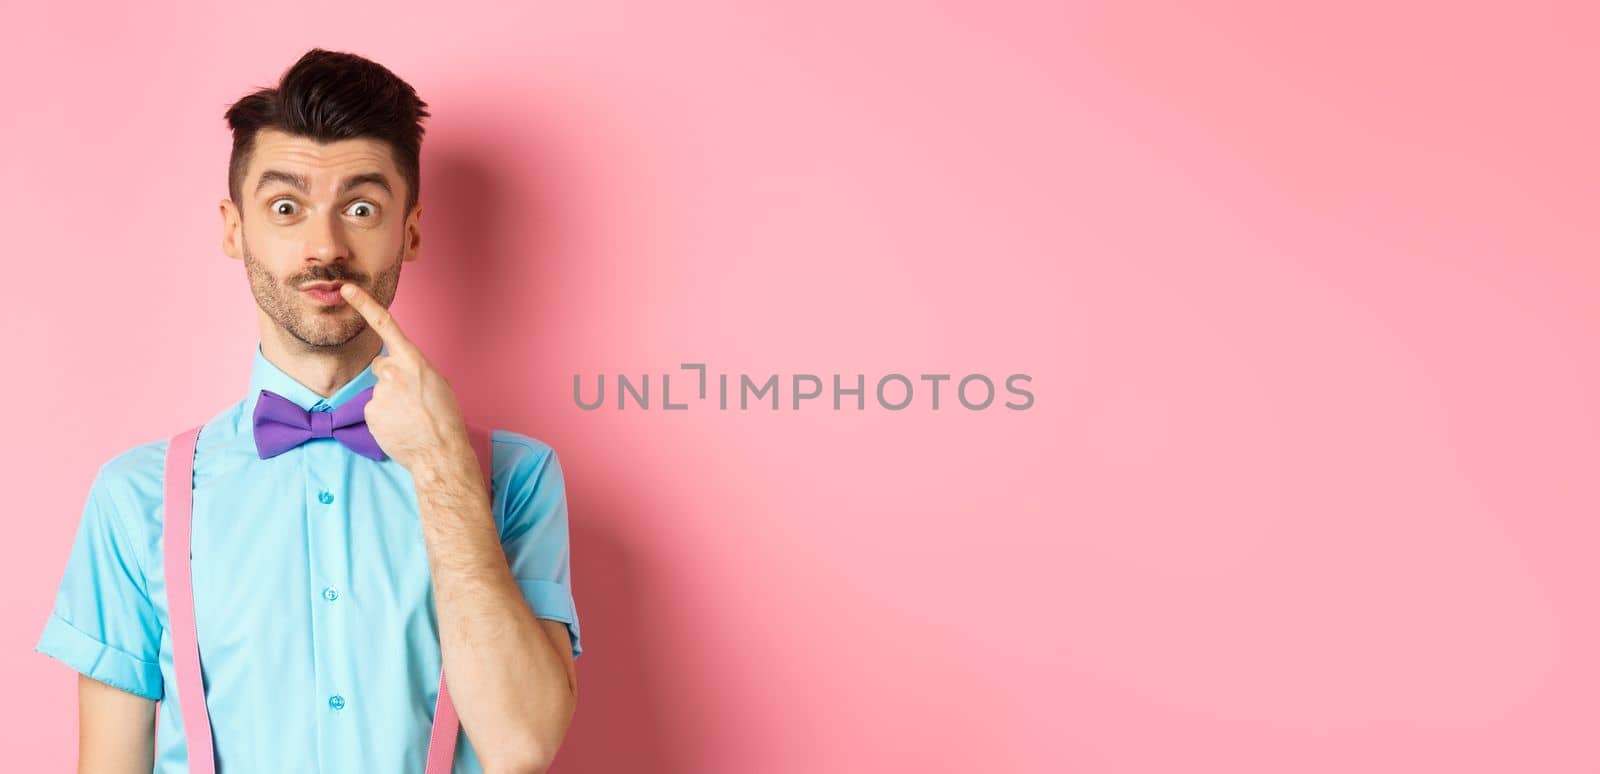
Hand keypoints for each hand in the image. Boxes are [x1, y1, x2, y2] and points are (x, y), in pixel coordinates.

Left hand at [340, 283, 473, 477]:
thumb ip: (417, 370)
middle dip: (390, 378)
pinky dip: (384, 418)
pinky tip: (398, 427)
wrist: (440, 452)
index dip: (364, 304)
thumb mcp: (439, 384)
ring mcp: (380, 393)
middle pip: (381, 366)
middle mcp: (394, 372)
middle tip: (410, 400)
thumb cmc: (445, 419)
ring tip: (408, 418)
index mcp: (414, 361)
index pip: (385, 325)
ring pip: (378, 391)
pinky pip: (373, 410)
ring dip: (390, 402)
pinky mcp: (370, 412)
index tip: (347, 289)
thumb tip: (406, 372)